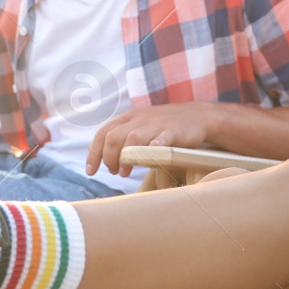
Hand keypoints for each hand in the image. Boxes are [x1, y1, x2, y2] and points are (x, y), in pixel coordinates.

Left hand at [86, 103, 215, 177]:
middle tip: (114, 172)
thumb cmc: (164, 126)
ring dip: (125, 158)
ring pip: (132, 138)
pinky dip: (154, 147)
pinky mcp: (174, 131)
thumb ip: (123, 138)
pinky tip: (150, 156)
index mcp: (128, 118)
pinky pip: (162, 138)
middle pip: (113, 138)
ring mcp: (156, 124)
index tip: (91, 171)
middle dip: (108, 158)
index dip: (93, 154)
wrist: (197, 116)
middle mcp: (139, 120)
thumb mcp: (140, 126)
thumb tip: (105, 159)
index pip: (102, 134)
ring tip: (125, 172)